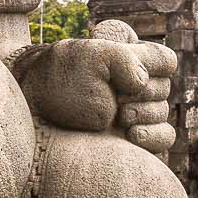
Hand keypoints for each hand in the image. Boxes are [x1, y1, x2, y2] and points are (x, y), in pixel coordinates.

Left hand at [21, 31, 176, 154]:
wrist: (33, 113)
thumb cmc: (58, 79)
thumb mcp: (88, 56)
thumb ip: (122, 58)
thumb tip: (142, 81)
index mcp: (130, 59)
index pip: (163, 60)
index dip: (151, 64)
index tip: (124, 68)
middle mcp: (135, 87)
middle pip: (164, 88)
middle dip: (143, 92)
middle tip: (116, 97)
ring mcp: (136, 115)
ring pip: (163, 113)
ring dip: (145, 113)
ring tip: (120, 116)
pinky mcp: (134, 141)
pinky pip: (164, 139)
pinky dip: (154, 136)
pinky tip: (132, 135)